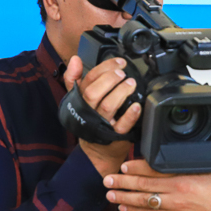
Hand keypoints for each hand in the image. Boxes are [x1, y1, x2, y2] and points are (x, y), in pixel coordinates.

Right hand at [63, 56, 140, 175]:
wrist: (98, 151)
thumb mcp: (79, 100)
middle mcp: (89, 112)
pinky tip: (136, 106)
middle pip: (94, 93)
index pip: (88, 80)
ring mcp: (102, 125)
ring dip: (121, 92)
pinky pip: (122, 125)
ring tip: (131, 84)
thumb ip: (74, 80)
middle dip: (110, 79)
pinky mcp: (115, 136)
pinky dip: (130, 115)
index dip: (104, 68)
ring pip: (108, 106)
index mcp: (81, 101)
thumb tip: (75, 59)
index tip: (118, 62)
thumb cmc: (91, 121)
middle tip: (123, 73)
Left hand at [103, 160, 210, 210]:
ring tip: (111, 195)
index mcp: (183, 181)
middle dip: (123, 184)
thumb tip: (175, 161)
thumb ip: (190, 167)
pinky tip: (127, 209)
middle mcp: (175, 196)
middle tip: (108, 180)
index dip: (136, 169)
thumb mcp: (210, 172)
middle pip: (144, 188)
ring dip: (125, 199)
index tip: (124, 166)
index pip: (154, 172)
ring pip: (144, 203)